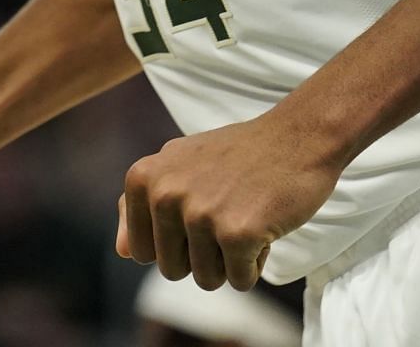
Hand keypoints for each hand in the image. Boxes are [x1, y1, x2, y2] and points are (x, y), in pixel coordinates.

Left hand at [116, 112, 342, 291]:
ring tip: (245, 217)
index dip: (174, 243)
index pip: (141, 252)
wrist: (297, 136)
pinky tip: (264, 227)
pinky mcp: (236, 233)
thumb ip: (142, 206)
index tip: (199, 211)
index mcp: (143, 178)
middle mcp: (164, 195)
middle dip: (202, 255)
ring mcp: (199, 214)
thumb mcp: (179, 165)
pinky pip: (240, 282)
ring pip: (206, 280)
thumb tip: (123, 253)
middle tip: (227, 214)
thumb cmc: (238, 155)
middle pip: (171, 270)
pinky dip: (256, 264)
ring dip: (231, 261)